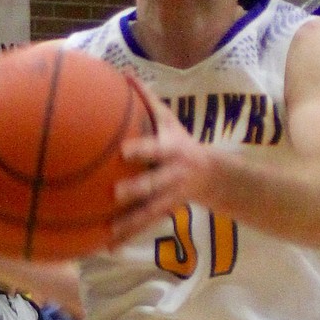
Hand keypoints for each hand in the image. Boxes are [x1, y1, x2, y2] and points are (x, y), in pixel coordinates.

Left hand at [111, 79, 214, 245]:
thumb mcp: (169, 120)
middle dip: (137, 190)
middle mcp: (172, 176)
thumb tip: (125, 73)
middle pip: (154, 184)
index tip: (123, 152)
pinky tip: (108, 247)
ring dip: (129, 223)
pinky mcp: (164, 213)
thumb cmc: (181, 142)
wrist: (211, 176)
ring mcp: (168, 197)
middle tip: (115, 193)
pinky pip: (144, 225)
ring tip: (109, 232)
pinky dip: (127, 236)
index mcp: (172, 151)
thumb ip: (147, 99)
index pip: (156, 149)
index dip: (143, 150)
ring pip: (149, 212)